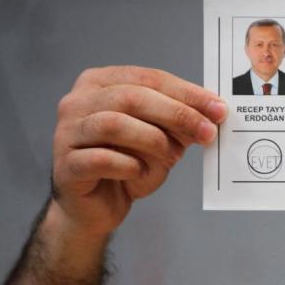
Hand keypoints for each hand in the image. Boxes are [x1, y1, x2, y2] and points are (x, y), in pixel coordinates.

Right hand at [51, 66, 226, 236]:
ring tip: (173, 156)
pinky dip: (129, 165)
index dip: (187, 93)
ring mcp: (67, 132)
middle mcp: (78, 102)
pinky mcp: (66, 165)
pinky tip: (140, 172)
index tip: (218, 109)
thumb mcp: (161, 138)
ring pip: (114, 124)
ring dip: (153, 140)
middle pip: (132, 97)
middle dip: (177, 114)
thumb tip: (213, 112)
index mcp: (102, 83)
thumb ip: (180, 122)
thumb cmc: (129, 164)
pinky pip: (101, 159)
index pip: (150, 78)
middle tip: (207, 132)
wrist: (98, 206)